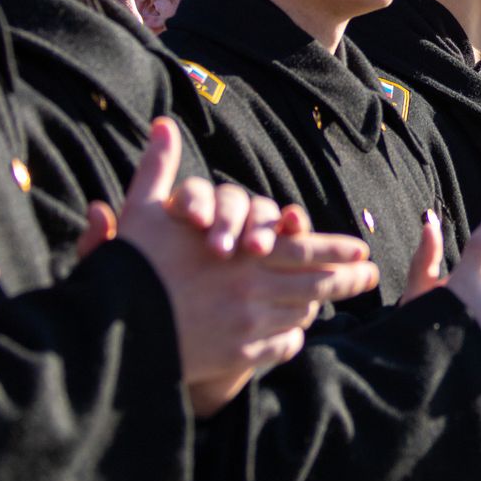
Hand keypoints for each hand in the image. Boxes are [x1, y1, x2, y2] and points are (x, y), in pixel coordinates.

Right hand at [118, 120, 380, 415]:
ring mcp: (248, 326)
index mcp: (241, 252)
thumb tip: (163, 124)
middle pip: (316, 285)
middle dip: (348, 280)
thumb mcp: (142, 211)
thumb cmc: (129, 266)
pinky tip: (296, 330)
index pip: (304, 248)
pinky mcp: (237, 356)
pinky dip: (291, 337)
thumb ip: (160, 169)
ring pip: (301, 316)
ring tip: (335, 300)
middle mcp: (253, 289)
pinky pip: (281, 346)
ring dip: (318, 306)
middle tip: (370, 276)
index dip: (337, 249)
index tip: (362, 250)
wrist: (110, 328)